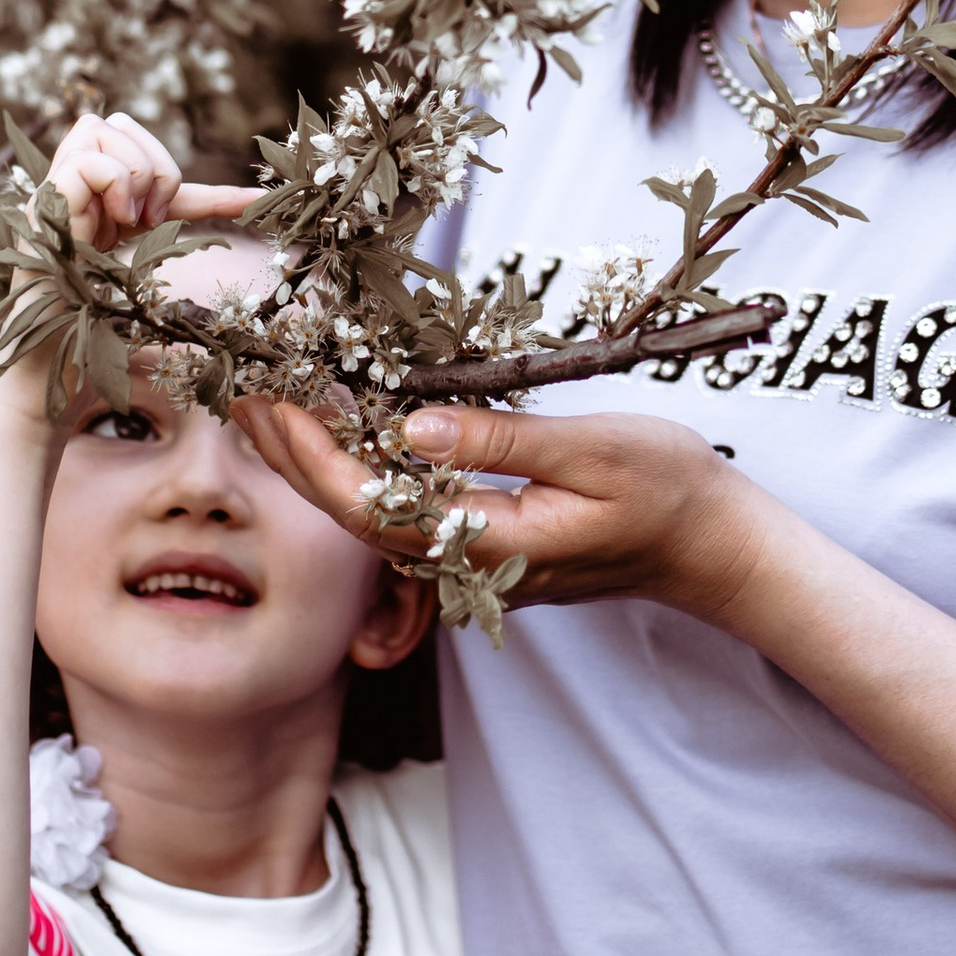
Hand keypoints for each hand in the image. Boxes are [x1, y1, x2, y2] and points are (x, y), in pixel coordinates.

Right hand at [43, 108, 250, 252]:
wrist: (64, 287)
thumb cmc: (101, 252)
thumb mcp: (157, 218)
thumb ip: (198, 201)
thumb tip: (255, 196)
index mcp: (109, 154)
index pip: (160, 159)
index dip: (214, 188)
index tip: (257, 201)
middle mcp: (84, 148)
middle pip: (138, 133)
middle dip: (156, 177)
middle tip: (142, 218)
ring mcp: (66, 157)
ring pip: (120, 135)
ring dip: (136, 184)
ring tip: (122, 217)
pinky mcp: (56, 175)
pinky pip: (103, 163)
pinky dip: (118, 190)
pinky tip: (110, 217)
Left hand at [223, 390, 775, 623]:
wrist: (711, 547)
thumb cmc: (667, 489)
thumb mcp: (593, 447)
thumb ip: (501, 442)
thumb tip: (413, 427)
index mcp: (491, 545)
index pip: (374, 506)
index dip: (313, 457)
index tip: (274, 401)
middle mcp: (469, 566)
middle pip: (355, 517)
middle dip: (293, 454)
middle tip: (245, 389)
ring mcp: (473, 563)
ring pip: (372, 517)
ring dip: (319, 462)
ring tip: (273, 403)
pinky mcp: (481, 547)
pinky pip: (403, 512)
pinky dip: (360, 468)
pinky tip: (341, 428)